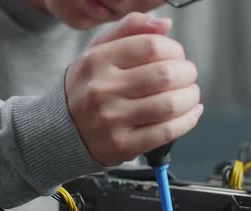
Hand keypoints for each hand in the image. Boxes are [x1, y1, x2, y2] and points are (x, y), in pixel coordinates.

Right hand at [65, 12, 202, 165]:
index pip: (151, 46)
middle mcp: (103, 90)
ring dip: (190, 97)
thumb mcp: (98, 51)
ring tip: (189, 94)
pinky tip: (190, 113)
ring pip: (170, 105)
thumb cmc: (86, 88)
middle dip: (187, 73)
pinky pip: (167, 132)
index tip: (177, 55)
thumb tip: (164, 24)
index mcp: (97, 61)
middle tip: (187, 75)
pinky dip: (187, 121)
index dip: (175, 49)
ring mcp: (112, 120)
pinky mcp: (123, 145)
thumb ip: (129, 29)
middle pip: (165, 75)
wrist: (60, 130)